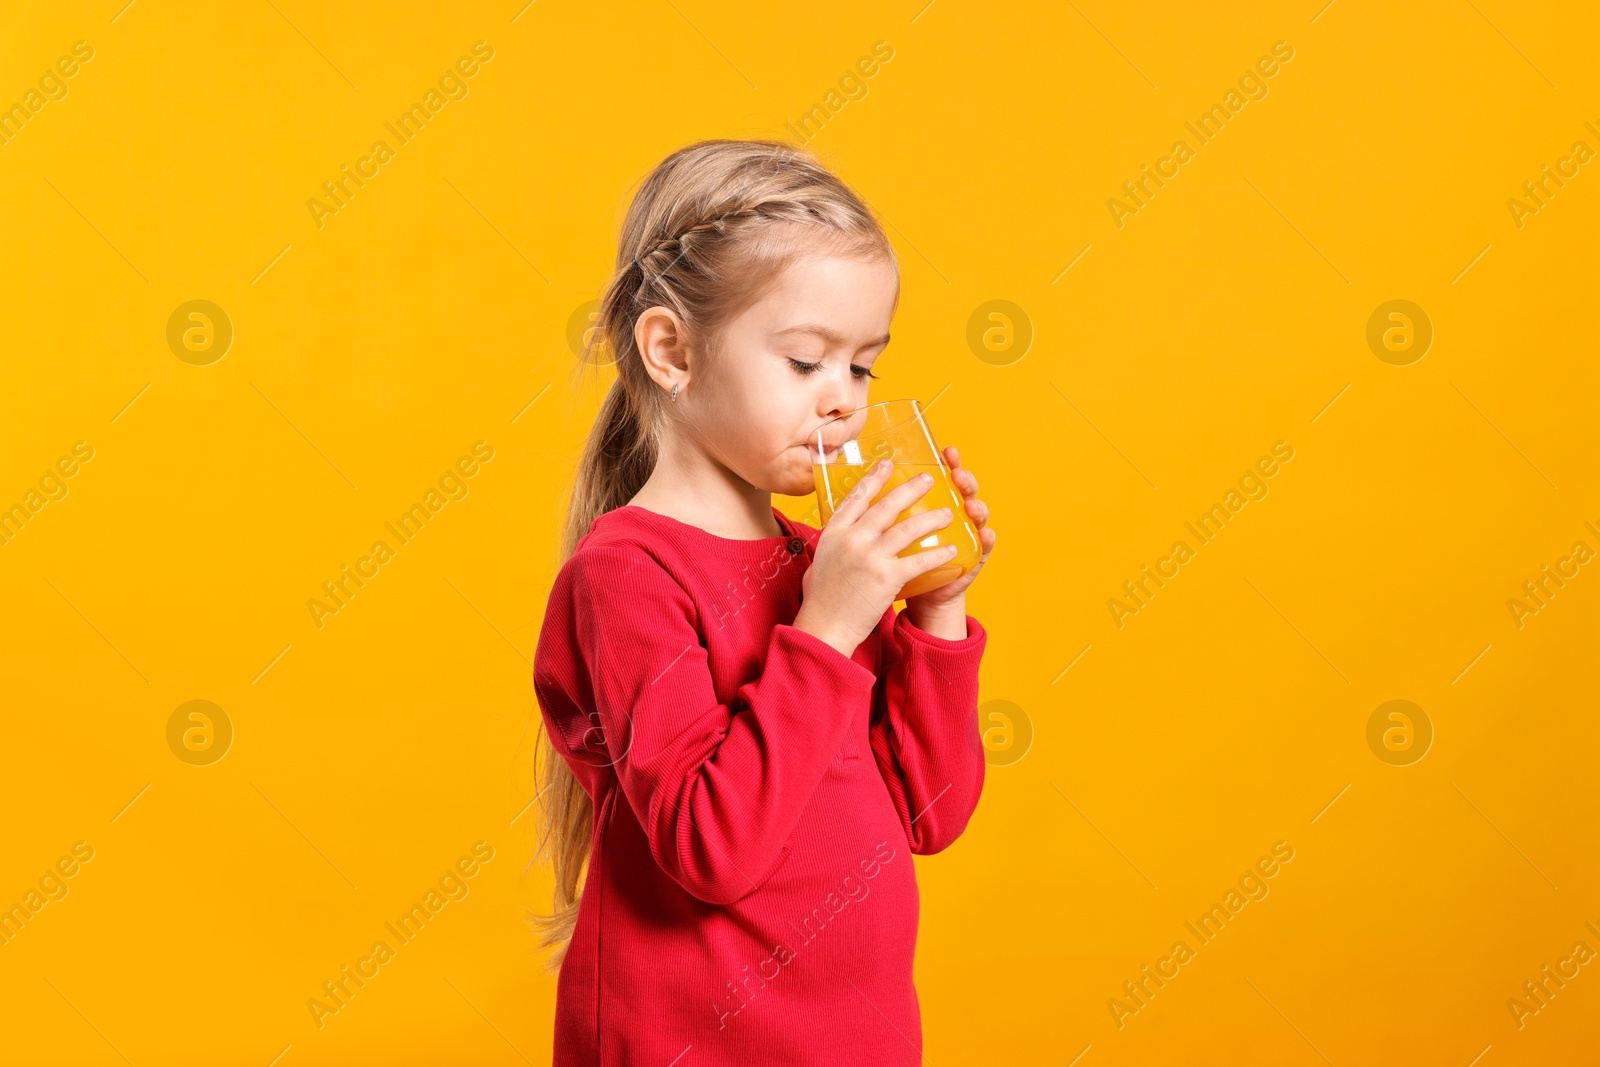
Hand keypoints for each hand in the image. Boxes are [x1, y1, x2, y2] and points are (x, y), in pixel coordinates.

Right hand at [793, 459, 960, 657]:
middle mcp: (852, 539)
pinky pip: (919, 560)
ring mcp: (870, 557)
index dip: (875, 479)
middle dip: (911, 489)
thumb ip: (835, 544)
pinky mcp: (887, 577)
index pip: (857, 498)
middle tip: (928, 479)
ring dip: (932, 519)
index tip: (888, 464)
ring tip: (949, 513)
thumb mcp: (821, 561)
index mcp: (834, 532)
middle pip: (887, 505)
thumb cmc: (820, 600)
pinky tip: (952, 550)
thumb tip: (844, 534)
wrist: (824, 628)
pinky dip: (938, 554)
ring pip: (908, 528)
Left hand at [902, 445, 994, 618]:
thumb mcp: (890, 532)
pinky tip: (986, 535)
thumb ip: (886, 509)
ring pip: (977, 514)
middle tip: (957, 474)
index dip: (948, 462)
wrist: (920, 594)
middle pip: (963, 490)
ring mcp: (967, 533)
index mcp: (936, 501)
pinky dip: (987, 540)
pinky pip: (983, 547)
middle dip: (963, 479)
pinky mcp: (974, 557)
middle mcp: (954, 512)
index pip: (945, 476)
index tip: (947, 451)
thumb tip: (863, 482)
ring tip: (971, 505)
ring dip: (977, 507)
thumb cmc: (901, 559)